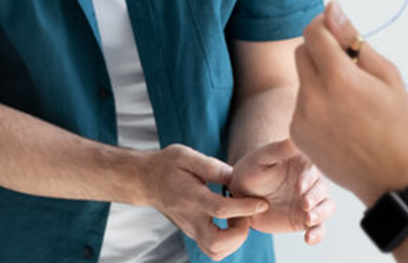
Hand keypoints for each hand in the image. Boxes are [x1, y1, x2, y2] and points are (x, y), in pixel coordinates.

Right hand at [138, 144, 269, 259]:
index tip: (262, 203)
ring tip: (239, 219)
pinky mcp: (193, 233)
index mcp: (190, 197)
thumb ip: (211, 167)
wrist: (146, 180)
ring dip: (235, 241)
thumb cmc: (167, 165)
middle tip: (246, 215)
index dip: (244, 208)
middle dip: (239, 233)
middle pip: (216, 243)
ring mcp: (190, 229)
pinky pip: (213, 250)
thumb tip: (236, 176)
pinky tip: (231, 224)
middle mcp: (190, 218)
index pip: (220, 209)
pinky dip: (228, 243)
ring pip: (215, 251)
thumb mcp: (186, 156)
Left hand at [229, 138, 333, 244]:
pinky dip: (318, 234)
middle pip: (323, 189)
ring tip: (308, 220)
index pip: (315, 168)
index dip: (310, 178)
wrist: (241, 194)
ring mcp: (310, 201)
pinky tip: (308, 238)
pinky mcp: (305, 219)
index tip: (299, 186)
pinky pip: (319, 228)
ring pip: (327, 207)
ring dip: (321, 214)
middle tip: (304, 204)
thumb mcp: (261, 158)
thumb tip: (295, 139)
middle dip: (316, 197)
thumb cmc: (251, 170)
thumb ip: (277, 149)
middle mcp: (311, 182)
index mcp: (304, 163)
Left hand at [291, 2, 407, 204]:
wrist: (391, 178)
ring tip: (348, 100)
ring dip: (319, 78)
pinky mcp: (296, 133)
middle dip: (320, 50)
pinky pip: (300, 104)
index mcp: (339, 78)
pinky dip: (316, 103)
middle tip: (347, 65)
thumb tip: (332, 8)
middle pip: (301, 52)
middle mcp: (313, 96)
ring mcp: (301, 117)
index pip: (313, 32)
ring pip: (302, 79)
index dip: (323, 24)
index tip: (335, 28)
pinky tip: (339, 120)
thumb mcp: (387, 75)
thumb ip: (354, 40)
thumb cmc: (397, 123)